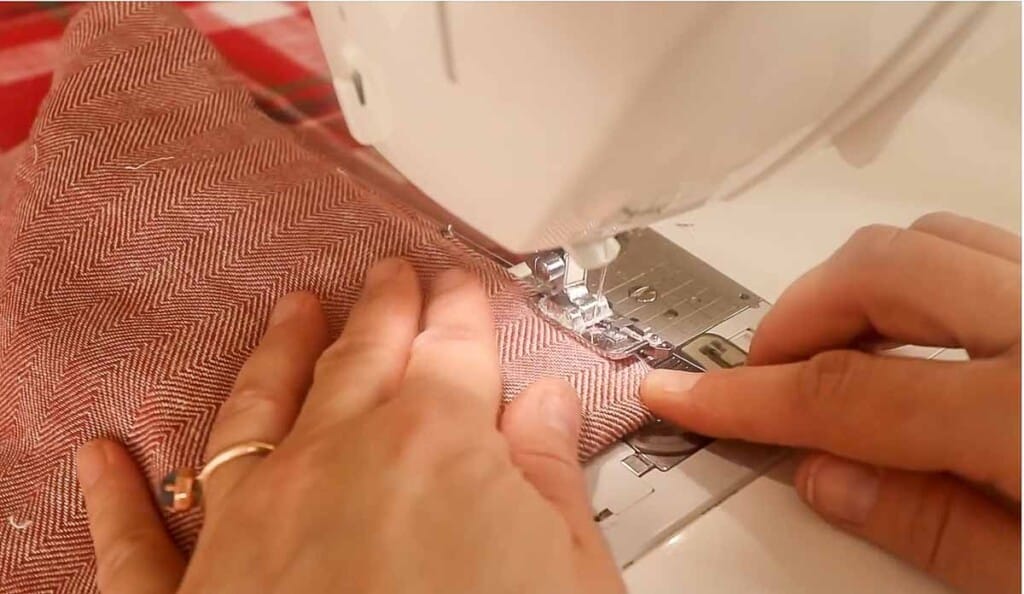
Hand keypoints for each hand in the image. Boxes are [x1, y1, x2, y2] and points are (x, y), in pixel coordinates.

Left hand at [76, 259, 623, 593]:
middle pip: (360, 359)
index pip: (452, 351)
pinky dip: (118, 498)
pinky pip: (138, 542)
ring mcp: (253, 524)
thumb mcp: (570, 569)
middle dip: (382, 310)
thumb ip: (551, 477)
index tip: (458, 292)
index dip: (459, 314)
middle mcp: (336, 464)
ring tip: (289, 313)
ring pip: (255, 410)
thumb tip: (547, 412)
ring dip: (273, 355)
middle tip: (389, 278)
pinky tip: (103, 461)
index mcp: (435, 446)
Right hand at [642, 212, 1020, 593]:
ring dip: (857, 286)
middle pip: (876, 274)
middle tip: (764, 379)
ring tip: (832, 351)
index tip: (684, 396)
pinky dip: (923, 272)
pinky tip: (911, 333)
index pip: (844, 392)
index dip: (746, 398)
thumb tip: (825, 476)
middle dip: (793, 320)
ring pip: (930, 238)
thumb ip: (930, 525)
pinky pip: (980, 247)